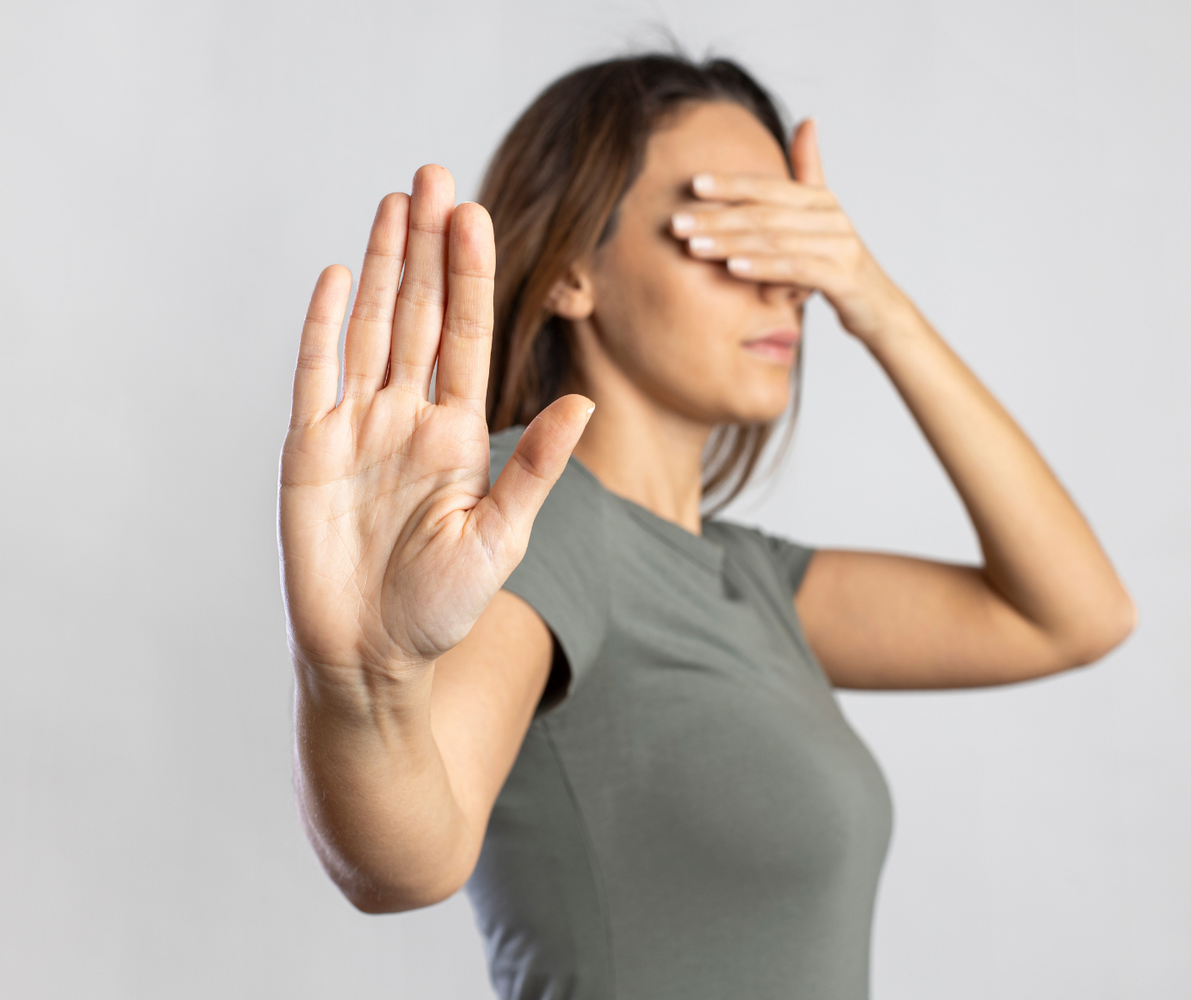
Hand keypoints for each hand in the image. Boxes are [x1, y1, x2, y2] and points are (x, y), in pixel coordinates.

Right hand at [278, 165, 591, 692]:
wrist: (372, 656)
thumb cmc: (443, 606)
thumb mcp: (502, 537)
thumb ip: (537, 467)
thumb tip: (583, 400)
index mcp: (461, 432)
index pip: (467, 336)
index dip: (470, 274)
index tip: (475, 214)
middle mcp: (410, 417)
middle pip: (420, 314)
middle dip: (428, 246)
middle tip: (435, 175)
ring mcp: (358, 428)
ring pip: (372, 328)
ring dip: (382, 266)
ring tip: (394, 202)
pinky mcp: (309, 450)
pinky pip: (316, 375)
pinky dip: (324, 327)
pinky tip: (338, 276)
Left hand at [669, 119, 914, 344]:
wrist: (879, 309)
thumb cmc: (838, 264)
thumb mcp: (821, 219)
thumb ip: (809, 172)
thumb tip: (807, 119)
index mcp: (821, 200)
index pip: (768, 187)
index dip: (730, 184)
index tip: (692, 185)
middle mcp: (831, 216)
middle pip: (764, 213)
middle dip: (717, 217)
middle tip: (677, 223)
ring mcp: (839, 246)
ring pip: (775, 240)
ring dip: (730, 243)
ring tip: (694, 246)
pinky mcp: (843, 277)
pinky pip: (795, 269)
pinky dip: (762, 267)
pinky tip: (733, 269)